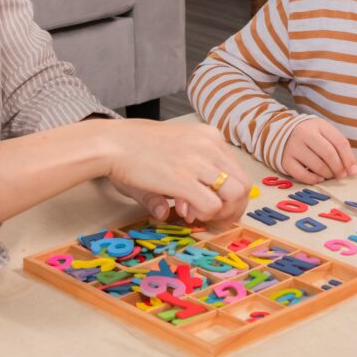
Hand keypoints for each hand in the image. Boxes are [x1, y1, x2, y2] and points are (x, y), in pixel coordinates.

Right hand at [102, 120, 249, 226]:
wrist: (112, 142)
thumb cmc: (135, 148)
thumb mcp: (169, 156)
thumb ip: (183, 180)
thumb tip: (170, 209)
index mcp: (209, 136)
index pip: (237, 170)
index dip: (230, 194)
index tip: (216, 206)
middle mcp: (210, 145)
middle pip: (243, 184)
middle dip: (234, 208)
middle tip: (216, 220)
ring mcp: (199, 161)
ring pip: (235, 194)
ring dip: (223, 213)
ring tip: (201, 217)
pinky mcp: (184, 178)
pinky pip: (212, 205)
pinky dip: (205, 216)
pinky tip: (187, 214)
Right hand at [281, 116, 356, 184]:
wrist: (282, 133)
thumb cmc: (311, 136)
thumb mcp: (324, 134)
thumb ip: (338, 147)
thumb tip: (351, 170)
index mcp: (318, 125)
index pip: (339, 142)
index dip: (349, 159)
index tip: (353, 171)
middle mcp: (304, 134)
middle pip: (328, 153)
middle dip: (338, 168)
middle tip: (341, 175)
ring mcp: (293, 147)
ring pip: (316, 165)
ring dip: (327, 174)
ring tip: (330, 175)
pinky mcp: (285, 160)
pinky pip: (302, 174)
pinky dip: (313, 179)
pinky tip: (319, 178)